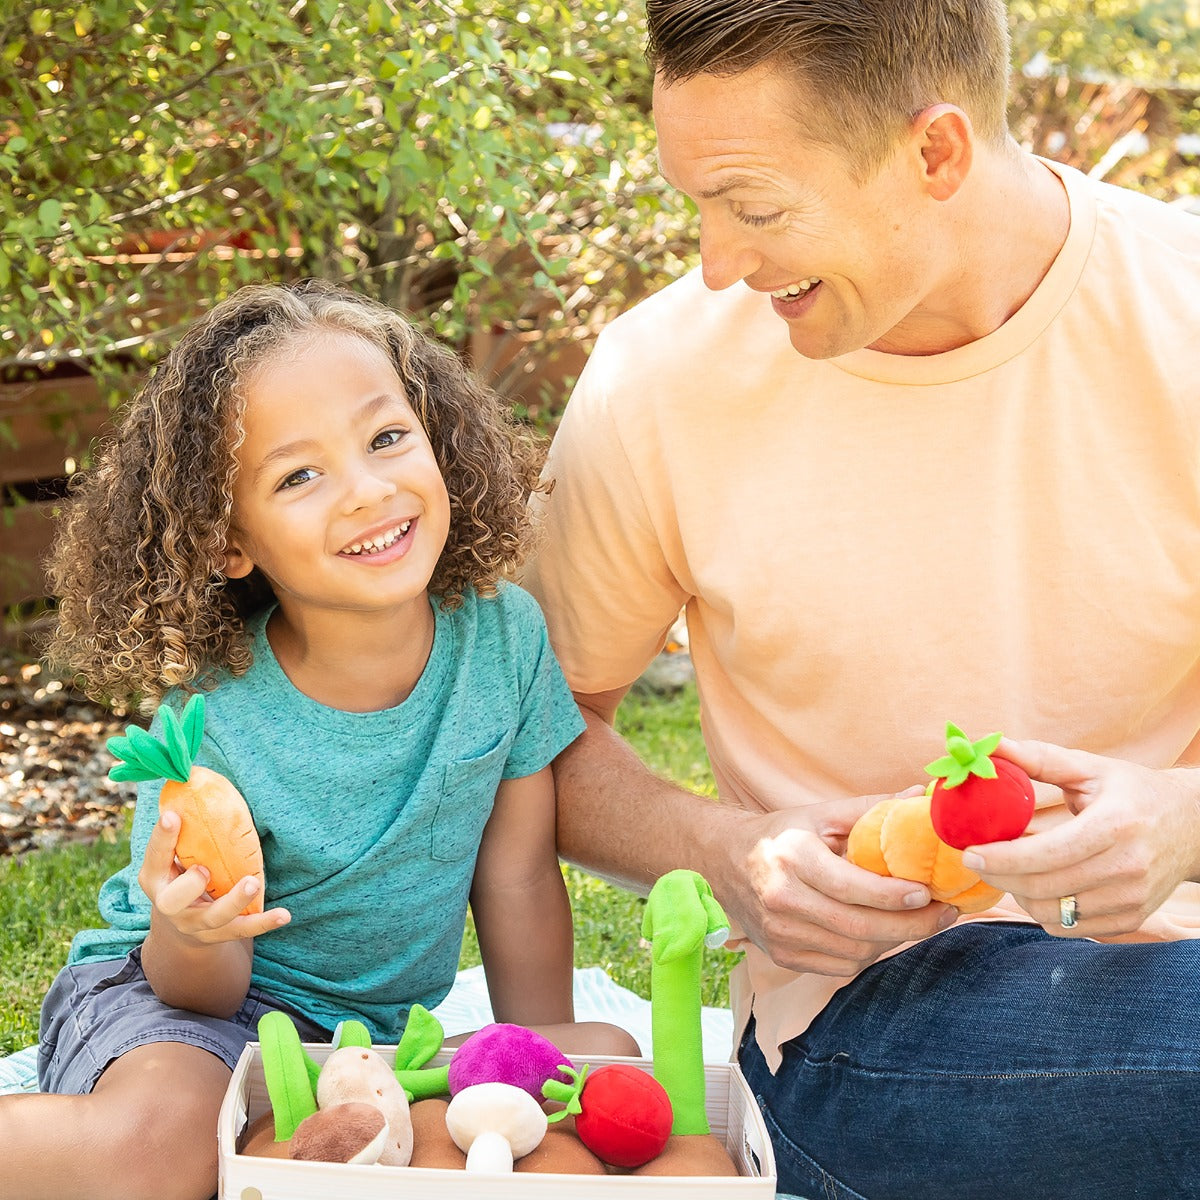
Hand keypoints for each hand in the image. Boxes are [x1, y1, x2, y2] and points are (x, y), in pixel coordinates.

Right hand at [139, 810, 289, 943]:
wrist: (181, 928)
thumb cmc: (180, 876)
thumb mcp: (173, 857)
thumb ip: (185, 832)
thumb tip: (200, 782)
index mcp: (155, 879)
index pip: (156, 857)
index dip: (162, 838)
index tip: (173, 815)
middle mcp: (171, 906)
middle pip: (174, 901)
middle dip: (189, 885)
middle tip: (204, 870)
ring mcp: (196, 924)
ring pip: (214, 918)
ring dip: (234, 901)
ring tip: (252, 883)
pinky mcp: (221, 935)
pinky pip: (244, 929)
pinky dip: (264, 922)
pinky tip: (284, 914)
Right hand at [717, 791, 956, 976]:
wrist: (725, 862)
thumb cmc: (781, 834)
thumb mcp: (819, 814)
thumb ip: (870, 809)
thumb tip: (919, 797)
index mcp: (791, 858)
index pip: (849, 887)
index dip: (892, 895)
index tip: (927, 892)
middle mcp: (781, 899)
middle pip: (858, 928)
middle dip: (911, 926)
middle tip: (944, 913)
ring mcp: (779, 933)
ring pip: (854, 952)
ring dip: (894, 940)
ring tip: (920, 921)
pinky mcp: (782, 955)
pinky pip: (839, 966)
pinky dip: (869, 953)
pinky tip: (885, 934)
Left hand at [962, 738, 1199, 937]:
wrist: (1193, 826)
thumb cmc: (1133, 791)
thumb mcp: (1090, 767)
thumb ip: (1038, 758)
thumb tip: (988, 746)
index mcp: (1116, 825)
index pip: (1048, 854)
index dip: (1003, 858)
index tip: (969, 852)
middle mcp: (1128, 867)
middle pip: (1044, 887)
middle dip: (1000, 876)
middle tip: (976, 860)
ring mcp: (1132, 899)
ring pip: (1053, 913)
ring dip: (1018, 895)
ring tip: (1006, 870)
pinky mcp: (1131, 918)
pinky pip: (1071, 928)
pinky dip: (1043, 912)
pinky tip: (1035, 886)